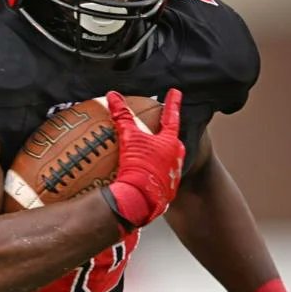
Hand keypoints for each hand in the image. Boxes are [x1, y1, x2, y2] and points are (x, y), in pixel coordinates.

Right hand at [102, 88, 185, 229]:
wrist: (140, 199)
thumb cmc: (139, 165)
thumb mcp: (129, 138)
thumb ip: (122, 116)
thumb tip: (113, 95)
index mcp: (171, 142)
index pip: (172, 116)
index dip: (172, 103)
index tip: (175, 92)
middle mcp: (177, 158)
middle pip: (173, 140)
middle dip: (168, 134)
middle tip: (161, 127)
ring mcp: (173, 175)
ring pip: (168, 159)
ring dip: (160, 154)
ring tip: (149, 152)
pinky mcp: (165, 191)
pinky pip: (159, 176)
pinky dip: (152, 171)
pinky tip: (141, 173)